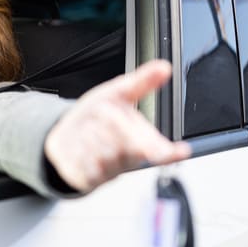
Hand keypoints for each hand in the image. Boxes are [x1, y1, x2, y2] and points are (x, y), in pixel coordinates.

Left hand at [44, 59, 190, 192]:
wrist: (64, 137)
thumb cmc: (96, 117)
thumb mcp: (117, 94)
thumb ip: (141, 83)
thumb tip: (164, 67)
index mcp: (142, 140)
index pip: (163, 149)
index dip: (172, 151)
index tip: (182, 151)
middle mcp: (129, 158)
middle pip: (129, 142)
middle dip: (115, 121)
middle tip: (104, 112)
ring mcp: (110, 171)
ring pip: (107, 149)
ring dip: (94, 132)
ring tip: (90, 128)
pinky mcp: (89, 179)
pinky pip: (87, 160)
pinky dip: (80, 145)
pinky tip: (79, 142)